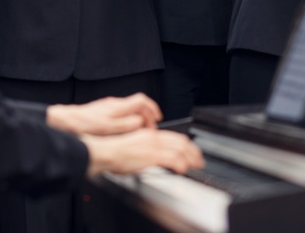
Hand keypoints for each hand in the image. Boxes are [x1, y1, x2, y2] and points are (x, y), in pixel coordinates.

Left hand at [47, 93, 161, 135]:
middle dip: (146, 116)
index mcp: (118, 106)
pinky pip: (120, 113)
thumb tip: (140, 123)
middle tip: (149, 128)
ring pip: (128, 109)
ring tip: (138, 131)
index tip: (157, 119)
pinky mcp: (101, 112)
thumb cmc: (84, 126)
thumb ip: (126, 125)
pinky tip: (123, 131)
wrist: (65, 122)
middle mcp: (114, 104)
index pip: (142, 101)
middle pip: (137, 105)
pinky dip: (127, 120)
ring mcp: (107, 107)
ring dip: (137, 119)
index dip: (153, 109)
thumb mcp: (108, 128)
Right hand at [84, 129, 203, 176]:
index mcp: (150, 135)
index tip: (191, 152)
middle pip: (181, 141)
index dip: (187, 145)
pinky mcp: (151, 155)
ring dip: (191, 158)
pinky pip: (171, 158)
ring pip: (179, 149)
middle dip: (193, 151)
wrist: (106, 152)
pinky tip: (182, 169)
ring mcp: (153, 146)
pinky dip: (180, 164)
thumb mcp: (135, 146)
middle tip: (198, 160)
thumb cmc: (115, 152)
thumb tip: (155, 158)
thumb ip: (147, 149)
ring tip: (195, 165)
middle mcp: (154, 138)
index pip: (175, 137)